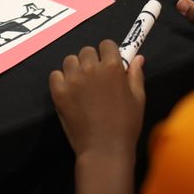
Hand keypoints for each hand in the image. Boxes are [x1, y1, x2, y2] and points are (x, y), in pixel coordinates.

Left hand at [49, 40, 144, 159]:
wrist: (104, 149)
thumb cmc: (126, 125)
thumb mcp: (138, 99)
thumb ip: (136, 75)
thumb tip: (138, 57)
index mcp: (113, 67)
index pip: (106, 44)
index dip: (108, 53)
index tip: (108, 63)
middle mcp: (91, 68)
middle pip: (86, 51)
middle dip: (91, 61)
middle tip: (95, 79)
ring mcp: (73, 79)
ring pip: (70, 61)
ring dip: (75, 69)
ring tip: (82, 86)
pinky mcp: (59, 92)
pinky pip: (55, 75)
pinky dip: (61, 80)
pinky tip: (70, 93)